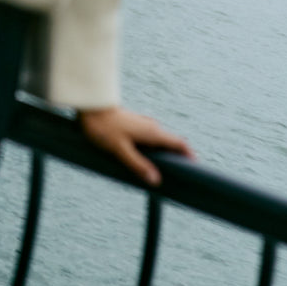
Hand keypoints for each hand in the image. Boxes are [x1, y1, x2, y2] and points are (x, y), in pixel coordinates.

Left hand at [79, 105, 193, 185]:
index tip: (196, 170)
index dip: (189, 156)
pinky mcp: (134, 125)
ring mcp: (143, 125)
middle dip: (177, 159)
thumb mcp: (120, 149)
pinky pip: (149, 140)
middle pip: (171, 144)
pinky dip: (153, 150)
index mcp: (153, 132)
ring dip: (163, 155)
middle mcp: (152, 127)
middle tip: (178, 177)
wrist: (90, 105)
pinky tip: (144, 160)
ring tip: (161, 172)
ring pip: (159, 142)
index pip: (179, 143)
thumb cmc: (103, 127)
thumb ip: (138, 164)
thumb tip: (156, 180)